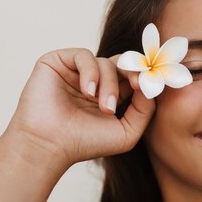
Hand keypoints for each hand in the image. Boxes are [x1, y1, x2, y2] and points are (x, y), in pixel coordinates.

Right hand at [5, 48, 154, 167]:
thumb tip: (152, 87)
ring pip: (106, 62)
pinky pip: (84, 56)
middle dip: (133, 73)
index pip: (132, 77)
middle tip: (137, 86)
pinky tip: (87, 93)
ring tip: (104, 108)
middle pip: (122, 64)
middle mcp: (93, 81)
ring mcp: (75, 71)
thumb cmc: (84, 143)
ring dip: (110, 84)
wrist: (49, 146)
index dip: (143, 78)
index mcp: (109, 95)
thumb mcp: (127, 133)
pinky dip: (91, 72)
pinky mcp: (57, 62)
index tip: (147, 86)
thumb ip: (145, 111)